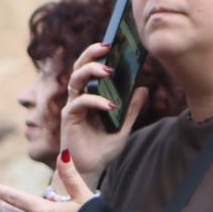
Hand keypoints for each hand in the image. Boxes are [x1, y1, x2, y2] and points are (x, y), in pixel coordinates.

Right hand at [61, 42, 149, 178]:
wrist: (91, 169)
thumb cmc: (104, 148)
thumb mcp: (124, 126)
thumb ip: (132, 108)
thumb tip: (144, 88)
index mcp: (91, 95)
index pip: (91, 69)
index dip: (99, 55)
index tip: (114, 42)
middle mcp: (79, 97)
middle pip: (79, 67)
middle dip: (91, 54)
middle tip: (108, 45)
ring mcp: (72, 106)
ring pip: (75, 80)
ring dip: (91, 71)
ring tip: (109, 71)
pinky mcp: (68, 118)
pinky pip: (79, 103)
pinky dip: (95, 101)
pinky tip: (110, 105)